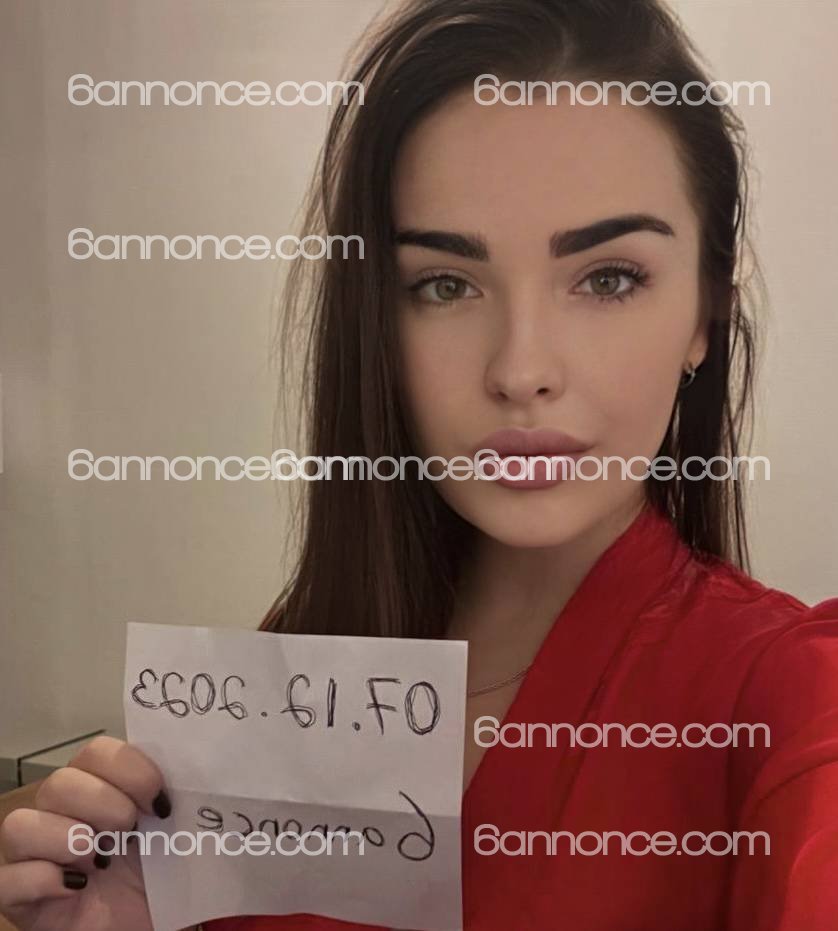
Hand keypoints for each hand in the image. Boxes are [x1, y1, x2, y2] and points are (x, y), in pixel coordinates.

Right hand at [0, 735, 170, 930]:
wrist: (155, 924)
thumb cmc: (165, 872)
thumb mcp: (179, 827)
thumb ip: (175, 794)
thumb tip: (192, 764)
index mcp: (101, 785)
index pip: (97, 750)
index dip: (130, 770)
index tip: (160, 802)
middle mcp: (63, 812)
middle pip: (59, 782)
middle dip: (104, 804)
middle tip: (132, 831)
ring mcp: (36, 855)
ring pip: (20, 823)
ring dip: (67, 837)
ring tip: (102, 860)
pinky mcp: (20, 898)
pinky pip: (6, 879)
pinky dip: (42, 879)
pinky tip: (78, 886)